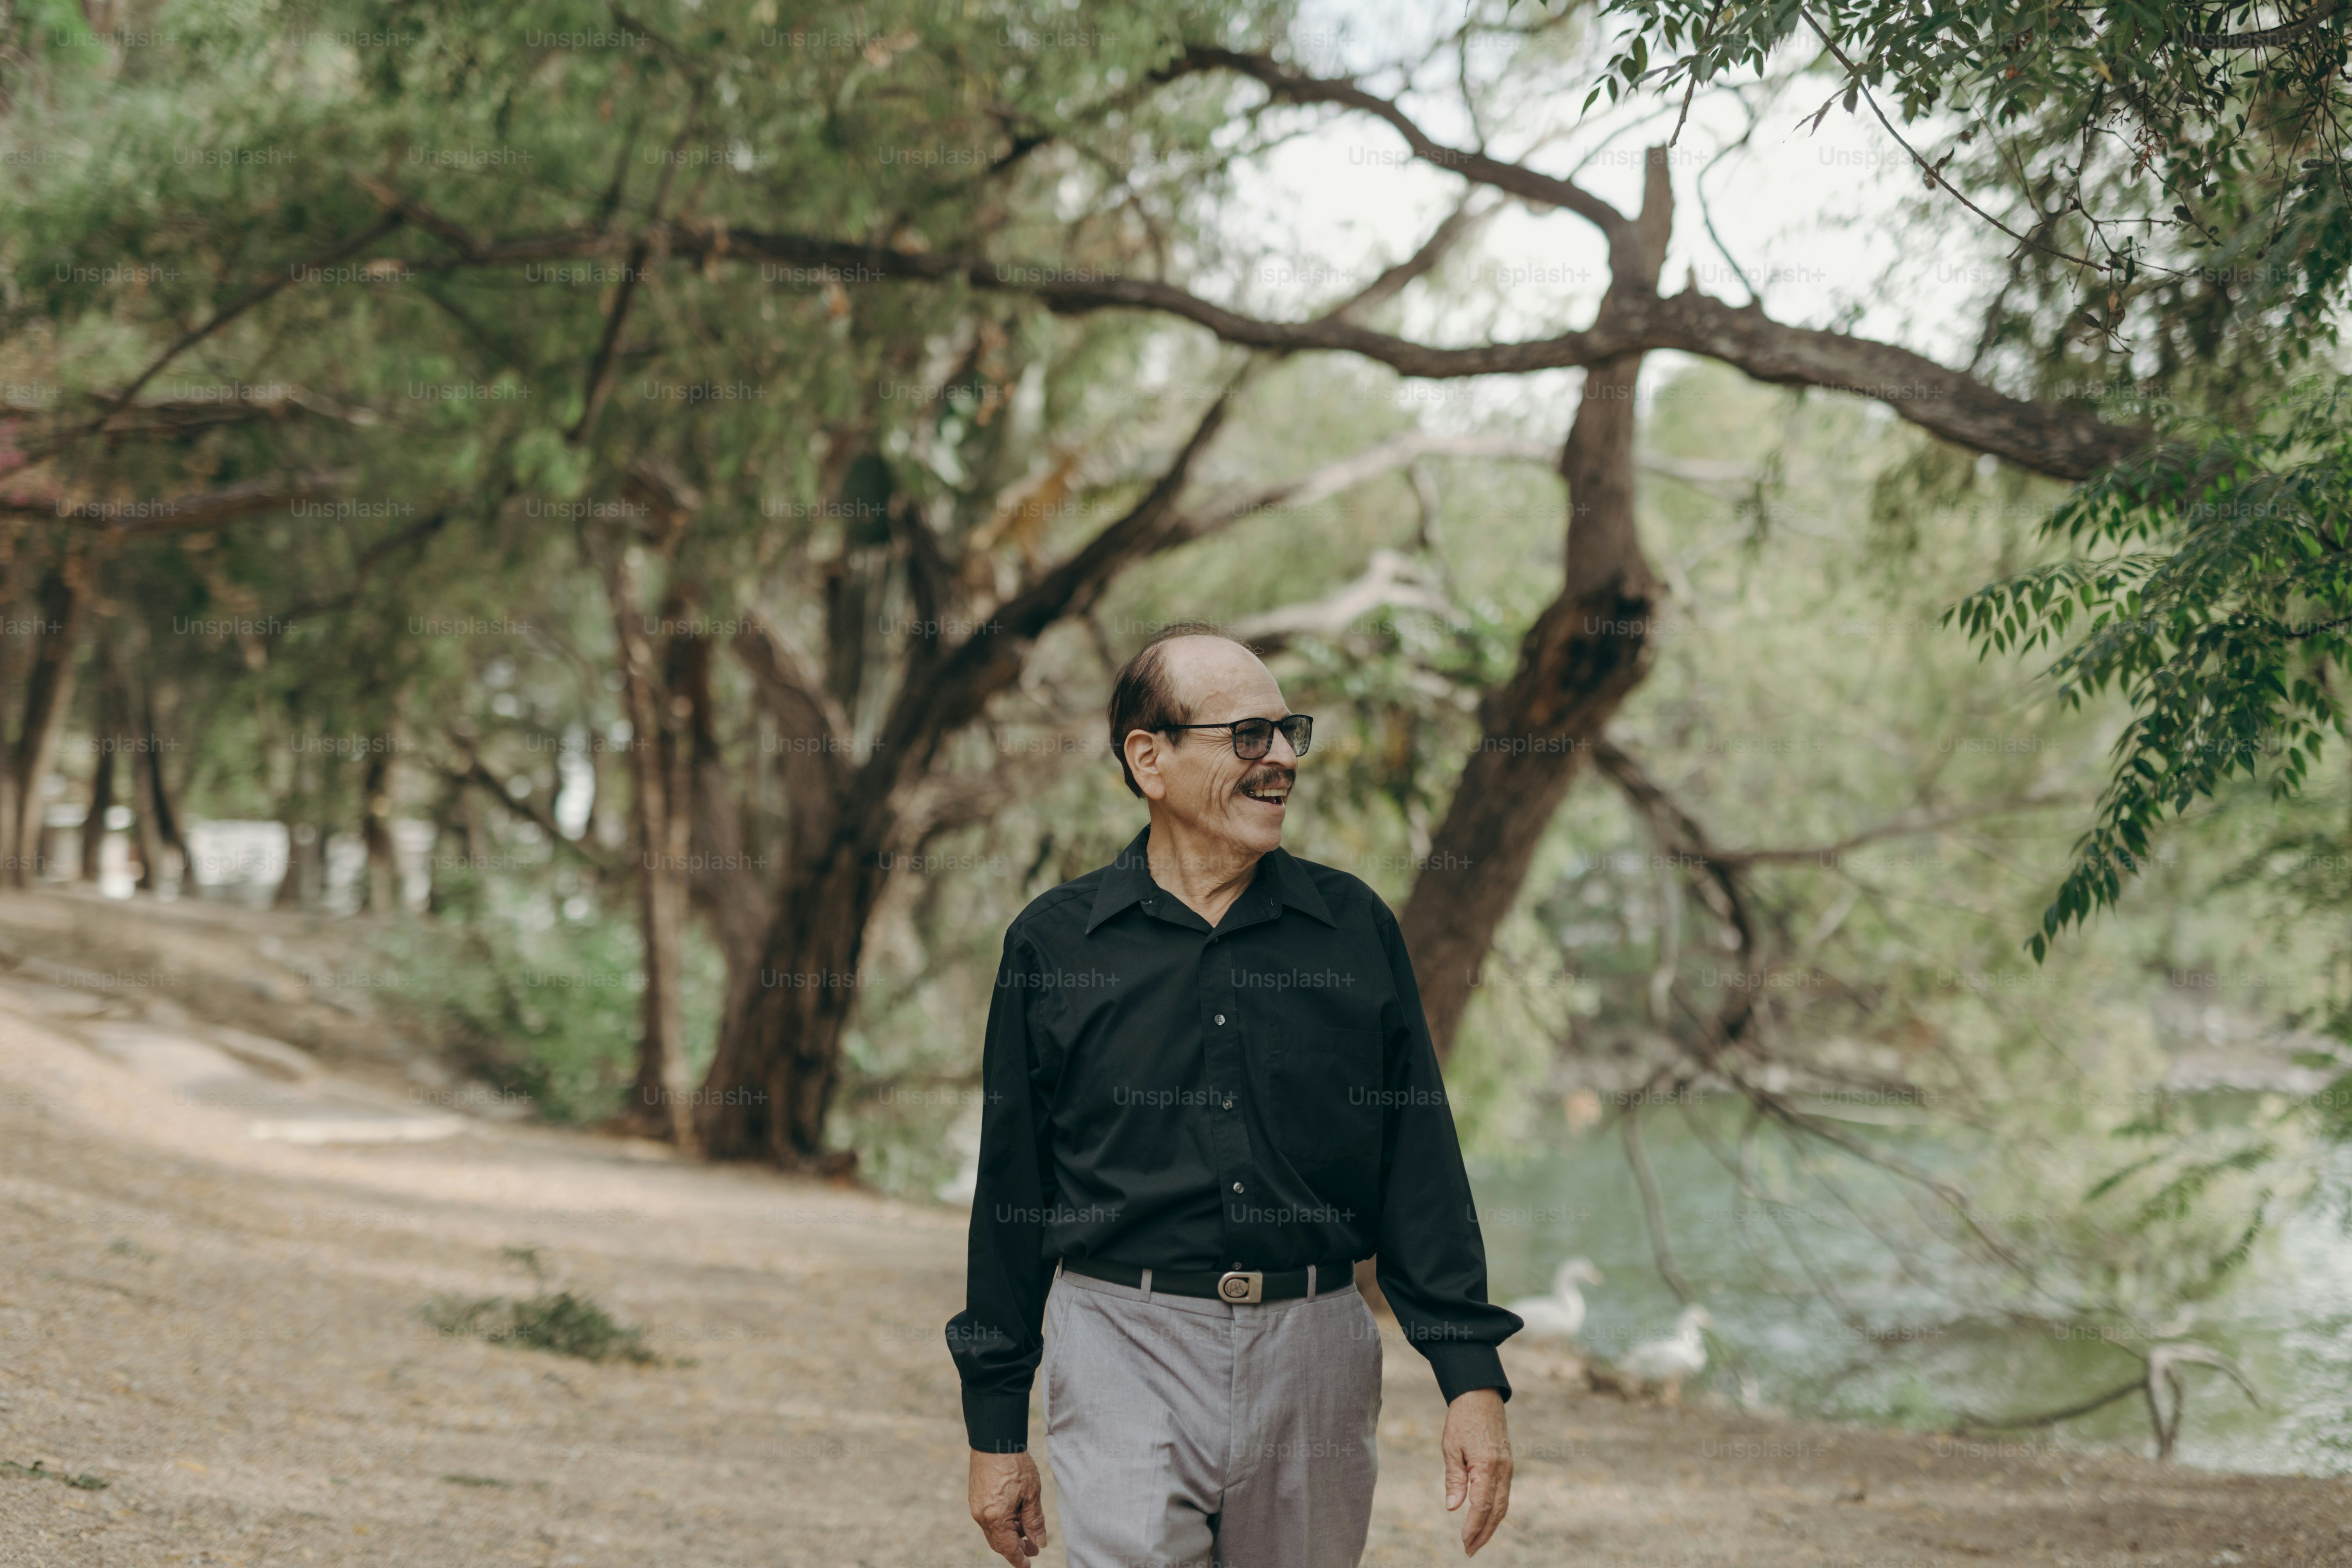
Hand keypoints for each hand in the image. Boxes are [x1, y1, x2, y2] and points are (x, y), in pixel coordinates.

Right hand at [968, 1448, 1047, 1565]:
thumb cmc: (1015, 1465)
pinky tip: (1015, 1515)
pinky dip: (1002, 1522)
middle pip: (999, 1542)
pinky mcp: (975, 1497)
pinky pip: (989, 1518)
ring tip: (1027, 1529)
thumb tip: (1038, 1543)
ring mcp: (976, 1506)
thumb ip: (1034, 1522)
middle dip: (1016, 1547)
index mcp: (996, 1518)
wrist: (995, 1440)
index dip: (1019, 1559)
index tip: (1029, 1565)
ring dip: (1009, 1534)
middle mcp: (982, 1516)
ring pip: (993, 1530)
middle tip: (1033, 1547)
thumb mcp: (1031, 1495)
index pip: (1007, 1549)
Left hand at [1441, 1387, 1511, 1556]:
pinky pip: (1504, 1494)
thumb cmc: (1462, 1419)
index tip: (1464, 1542)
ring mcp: (1508, 1467)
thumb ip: (1454, 1479)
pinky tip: (1486, 1518)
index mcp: (1487, 1465)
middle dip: (1483, 1533)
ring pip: (1503, 1504)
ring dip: (1491, 1525)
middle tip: (1469, 1550)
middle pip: (1496, 1511)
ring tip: (1476, 1541)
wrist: (1480, 1395)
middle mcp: (1503, 1469)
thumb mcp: (1451, 1447)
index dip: (1474, 1527)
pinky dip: (1496, 1510)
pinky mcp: (1508, 1464)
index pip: (1482, 1505)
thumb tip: (1453, 1507)